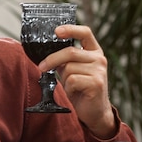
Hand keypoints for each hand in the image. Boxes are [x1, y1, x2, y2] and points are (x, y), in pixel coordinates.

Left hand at [38, 24, 114, 138]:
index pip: (85, 33)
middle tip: (42, 67)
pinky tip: (75, 92)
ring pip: (69, 67)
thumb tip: (45, 51)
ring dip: (63, 78)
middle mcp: (99, 58)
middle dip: (52, 59)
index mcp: (93, 51)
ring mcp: (100, 70)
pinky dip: (68, 87)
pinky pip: (72, 80)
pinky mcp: (96, 83)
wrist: (94, 112)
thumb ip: (65, 59)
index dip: (71, 29)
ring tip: (69, 86)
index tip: (56, 31)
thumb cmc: (80, 89)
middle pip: (70, 52)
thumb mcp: (72, 70)